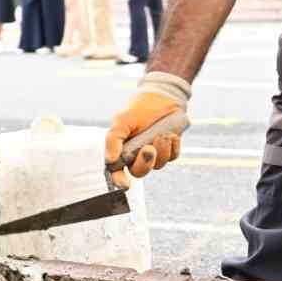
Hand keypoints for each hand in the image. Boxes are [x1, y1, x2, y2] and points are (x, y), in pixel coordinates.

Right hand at [103, 72, 191, 189]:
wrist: (163, 96)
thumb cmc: (139, 108)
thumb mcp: (123, 120)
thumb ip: (113, 140)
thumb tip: (108, 160)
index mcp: (122, 149)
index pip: (117, 171)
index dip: (119, 180)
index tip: (125, 184)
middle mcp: (137, 154)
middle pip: (139, 172)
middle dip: (144, 163)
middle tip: (149, 148)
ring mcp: (154, 153)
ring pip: (158, 165)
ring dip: (161, 151)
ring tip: (162, 134)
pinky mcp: (169, 149)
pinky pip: (172, 157)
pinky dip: (172, 147)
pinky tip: (171, 135)